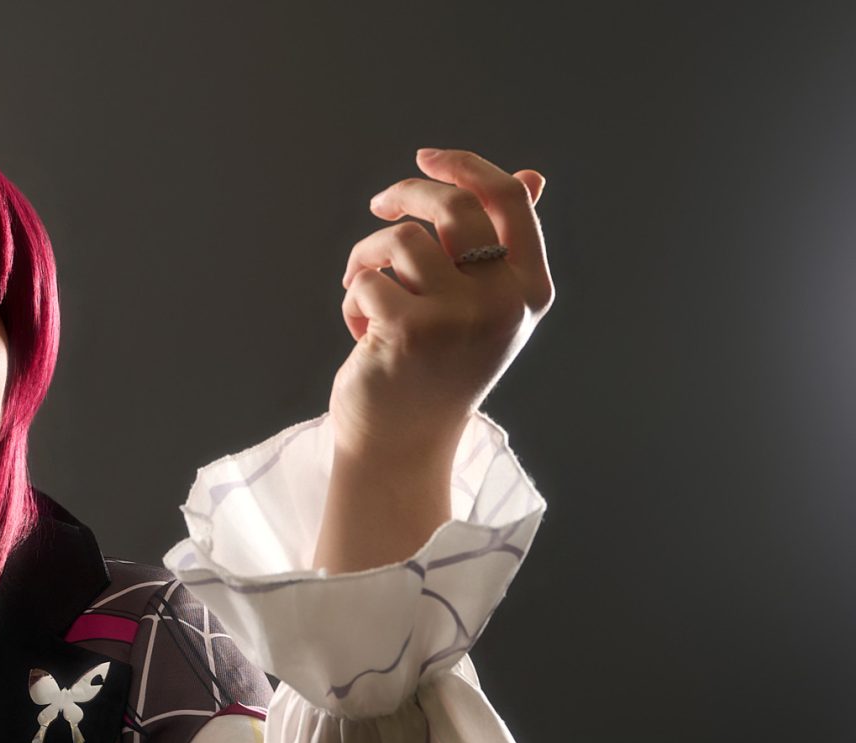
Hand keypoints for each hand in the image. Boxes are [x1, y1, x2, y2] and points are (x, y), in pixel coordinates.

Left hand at [332, 147, 554, 462]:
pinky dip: (353, 297)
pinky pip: (367, 278)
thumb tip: (532, 176)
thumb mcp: (486, 306)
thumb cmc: (440, 366)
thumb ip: (506, 245)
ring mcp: (458, 319)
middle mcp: (503, 304)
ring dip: (368, 256)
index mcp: (530, 290)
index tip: (426, 158)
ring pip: (401, 240)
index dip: (464, 167)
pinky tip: (360, 329)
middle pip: (453, 207)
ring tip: (361, 286)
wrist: (404, 442)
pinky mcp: (408, 332)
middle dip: (407, 195)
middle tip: (381, 206)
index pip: (507, 200)